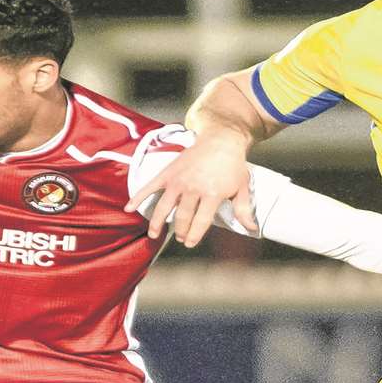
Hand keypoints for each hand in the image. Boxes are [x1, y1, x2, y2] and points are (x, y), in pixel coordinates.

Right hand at [126, 135, 255, 246]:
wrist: (220, 139)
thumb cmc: (232, 164)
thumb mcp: (242, 186)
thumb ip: (243, 209)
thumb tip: (252, 228)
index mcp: (212, 194)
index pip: (200, 222)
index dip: (195, 235)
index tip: (191, 243)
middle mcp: (193, 188)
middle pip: (182, 217)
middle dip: (181, 231)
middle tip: (181, 238)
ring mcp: (178, 180)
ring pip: (164, 207)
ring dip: (158, 223)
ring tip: (154, 234)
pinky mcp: (168, 173)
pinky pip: (150, 186)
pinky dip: (138, 197)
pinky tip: (129, 208)